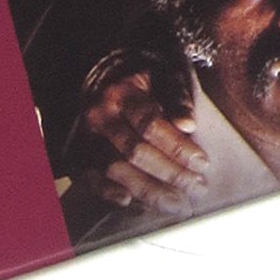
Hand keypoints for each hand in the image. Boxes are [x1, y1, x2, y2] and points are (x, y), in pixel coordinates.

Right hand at [71, 63, 212, 222]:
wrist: (102, 83)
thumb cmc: (141, 84)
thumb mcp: (162, 77)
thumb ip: (177, 97)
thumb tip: (188, 125)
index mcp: (121, 94)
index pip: (150, 124)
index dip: (177, 146)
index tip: (202, 164)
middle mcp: (100, 117)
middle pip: (135, 150)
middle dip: (169, 173)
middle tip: (196, 188)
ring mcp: (85, 138)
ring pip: (115, 169)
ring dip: (147, 189)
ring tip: (175, 202)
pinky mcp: (77, 156)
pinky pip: (90, 179)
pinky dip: (108, 192)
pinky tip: (129, 202)